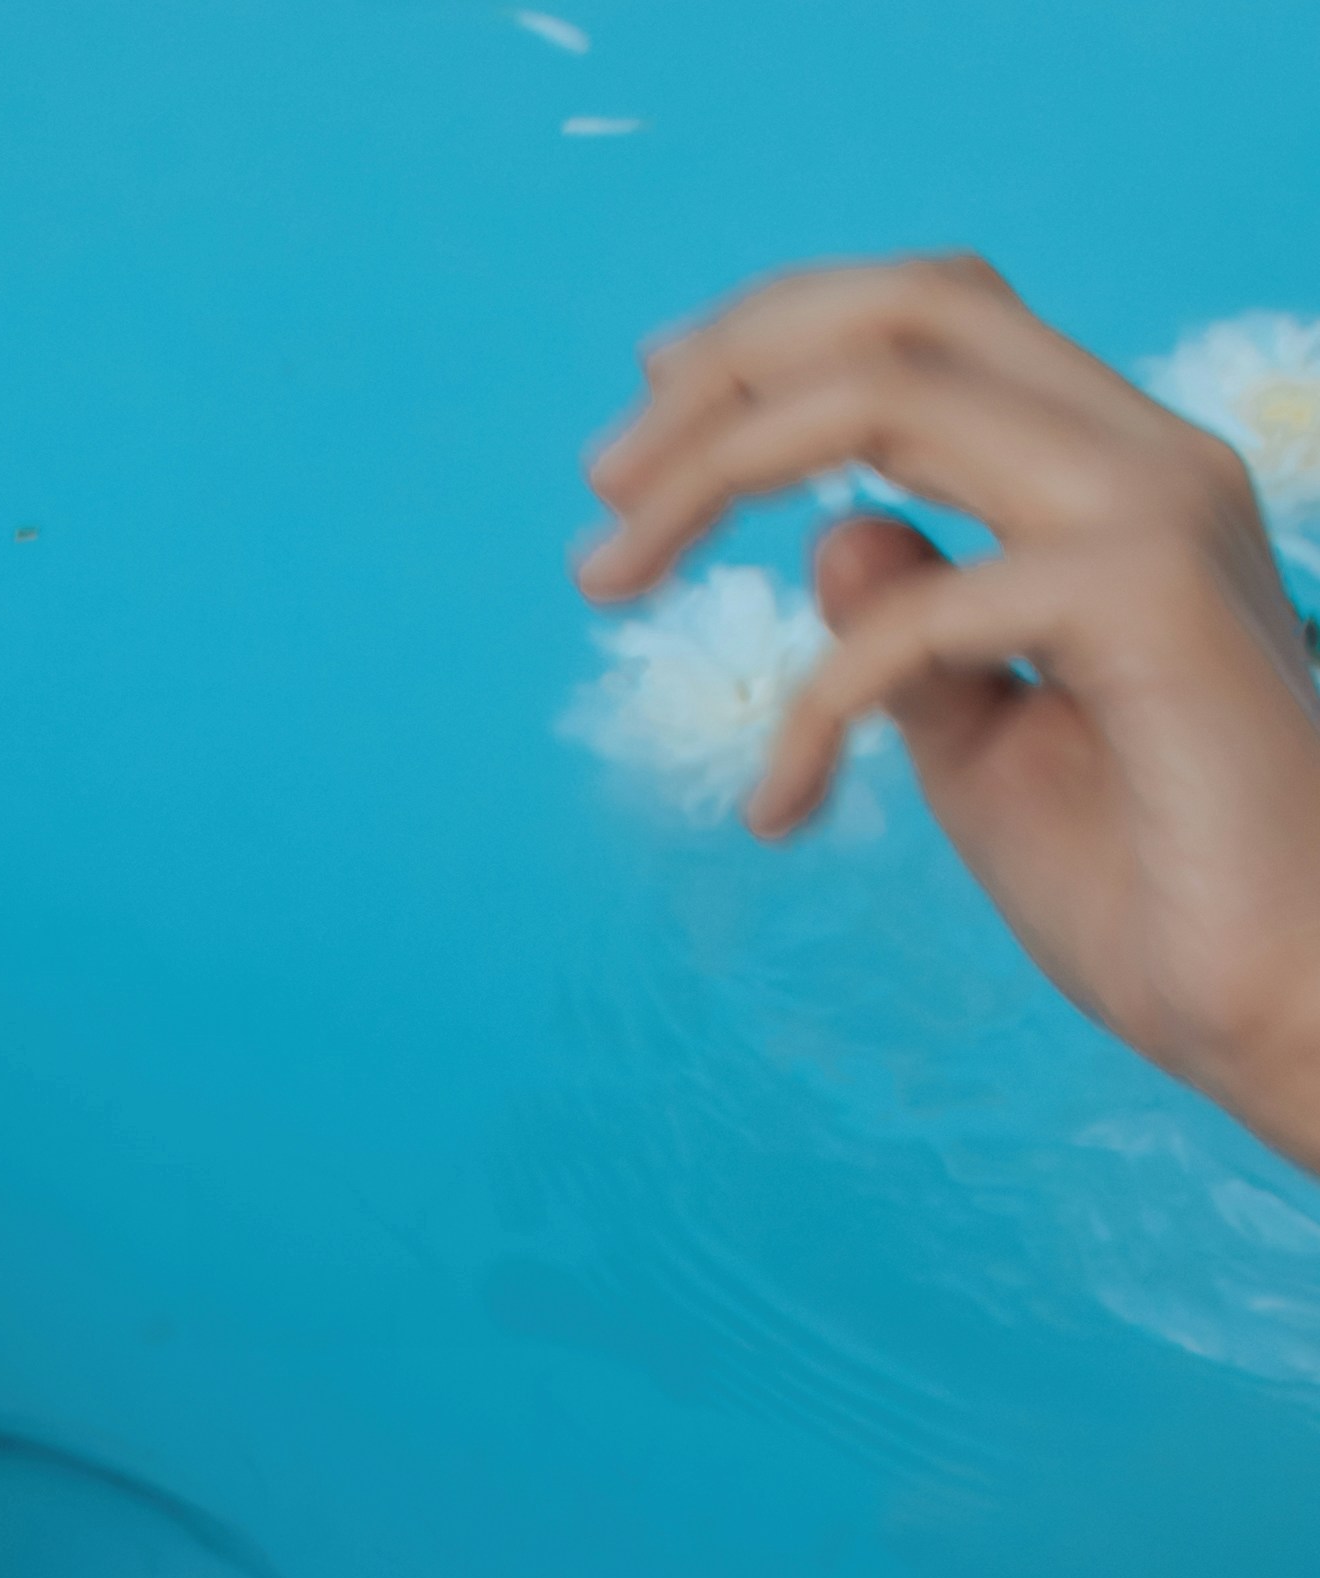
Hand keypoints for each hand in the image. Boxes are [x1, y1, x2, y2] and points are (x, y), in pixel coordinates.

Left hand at [575, 253, 1319, 1172]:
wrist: (1288, 995)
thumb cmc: (1159, 889)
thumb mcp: (990, 749)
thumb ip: (918, 638)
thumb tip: (834, 539)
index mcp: (1113, 475)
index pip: (937, 319)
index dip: (776, 337)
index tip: (644, 419)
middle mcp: (1144, 456)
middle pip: (903, 310)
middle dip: (723, 370)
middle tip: (598, 480)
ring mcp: (1153, 508)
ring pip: (887, 394)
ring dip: (713, 474)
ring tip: (607, 579)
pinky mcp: (1142, 595)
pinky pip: (905, 614)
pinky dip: (803, 713)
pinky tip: (777, 815)